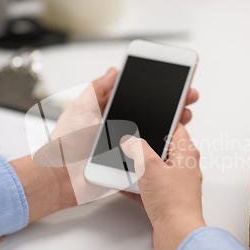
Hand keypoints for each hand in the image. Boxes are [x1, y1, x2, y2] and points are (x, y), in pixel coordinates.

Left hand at [11, 68, 198, 222]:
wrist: (62, 178)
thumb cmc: (66, 144)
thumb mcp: (80, 107)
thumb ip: (97, 89)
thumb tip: (113, 71)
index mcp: (108, 113)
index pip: (138, 98)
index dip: (155, 91)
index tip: (172, 83)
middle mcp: (119, 128)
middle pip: (151, 114)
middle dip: (171, 105)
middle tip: (187, 97)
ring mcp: (126, 146)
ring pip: (154, 133)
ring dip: (172, 125)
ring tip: (185, 115)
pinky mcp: (129, 164)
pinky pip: (149, 155)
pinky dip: (163, 148)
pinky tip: (175, 140)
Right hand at [120, 124, 205, 249]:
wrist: (177, 235)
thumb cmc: (173, 203)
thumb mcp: (149, 166)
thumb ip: (138, 148)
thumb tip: (131, 139)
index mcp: (186, 153)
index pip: (176, 127)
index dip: (162, 120)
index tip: (148, 116)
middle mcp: (184, 167)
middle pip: (163, 148)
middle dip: (145, 145)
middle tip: (131, 141)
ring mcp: (176, 184)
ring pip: (155, 168)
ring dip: (139, 167)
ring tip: (124, 162)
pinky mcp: (168, 199)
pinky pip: (150, 187)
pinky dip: (138, 185)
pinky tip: (123, 185)